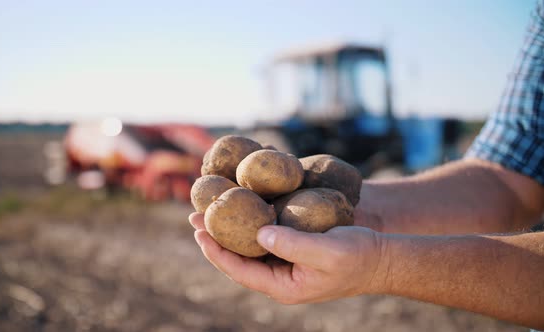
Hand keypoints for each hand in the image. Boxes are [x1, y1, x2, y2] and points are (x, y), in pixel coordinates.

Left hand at [189, 212, 388, 303]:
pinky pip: (263, 239)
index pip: (239, 270)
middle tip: (194, 217)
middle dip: (215, 238)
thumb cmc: (358, 257)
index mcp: (283, 286)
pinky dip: (248, 224)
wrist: (382, 259)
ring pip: (248, 249)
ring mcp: (285, 265)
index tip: (199, 232)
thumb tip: (258, 233)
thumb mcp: (326, 251)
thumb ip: (292, 244)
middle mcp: (279, 278)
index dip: (216, 252)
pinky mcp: (292, 251)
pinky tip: (241, 208)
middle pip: (237, 259)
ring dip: (228, 230)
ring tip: (208, 212)